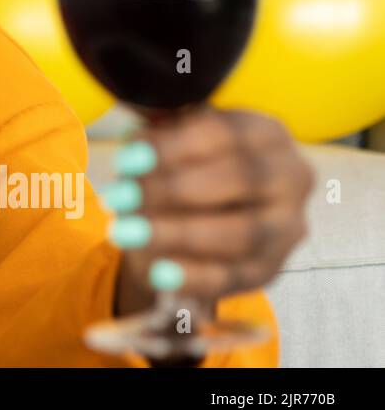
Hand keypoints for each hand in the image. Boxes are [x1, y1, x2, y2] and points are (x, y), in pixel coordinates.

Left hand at [107, 107, 314, 319]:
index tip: (126, 158)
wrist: (197, 214)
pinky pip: (237, 277)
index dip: (172, 146)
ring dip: (177, 233)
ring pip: (241, 233)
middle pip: (238, 179)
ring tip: (124, 232)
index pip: (224, 132)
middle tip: (118, 197)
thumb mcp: (170, 140)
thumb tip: (134, 146)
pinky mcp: (273, 268)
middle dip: (172, 189)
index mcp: (267, 132)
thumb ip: (158, 135)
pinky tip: (157, 272)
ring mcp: (288, 226)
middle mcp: (292, 175)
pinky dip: (195, 276)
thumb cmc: (184, 163)